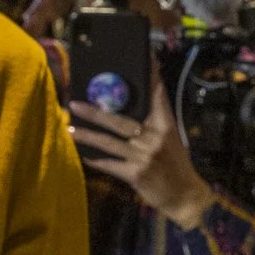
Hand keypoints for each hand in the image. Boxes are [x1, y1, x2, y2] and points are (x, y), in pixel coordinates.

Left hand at [72, 70, 213, 227]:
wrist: (185, 197)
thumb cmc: (176, 166)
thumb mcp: (170, 140)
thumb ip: (153, 124)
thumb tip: (130, 106)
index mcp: (165, 125)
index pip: (157, 96)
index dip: (150, 76)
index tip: (144, 57)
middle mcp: (154, 138)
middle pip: (119, 120)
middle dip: (95, 112)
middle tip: (74, 102)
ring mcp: (144, 156)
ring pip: (108, 142)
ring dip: (87, 134)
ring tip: (70, 127)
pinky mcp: (135, 174)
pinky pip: (110, 164)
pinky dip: (96, 159)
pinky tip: (83, 153)